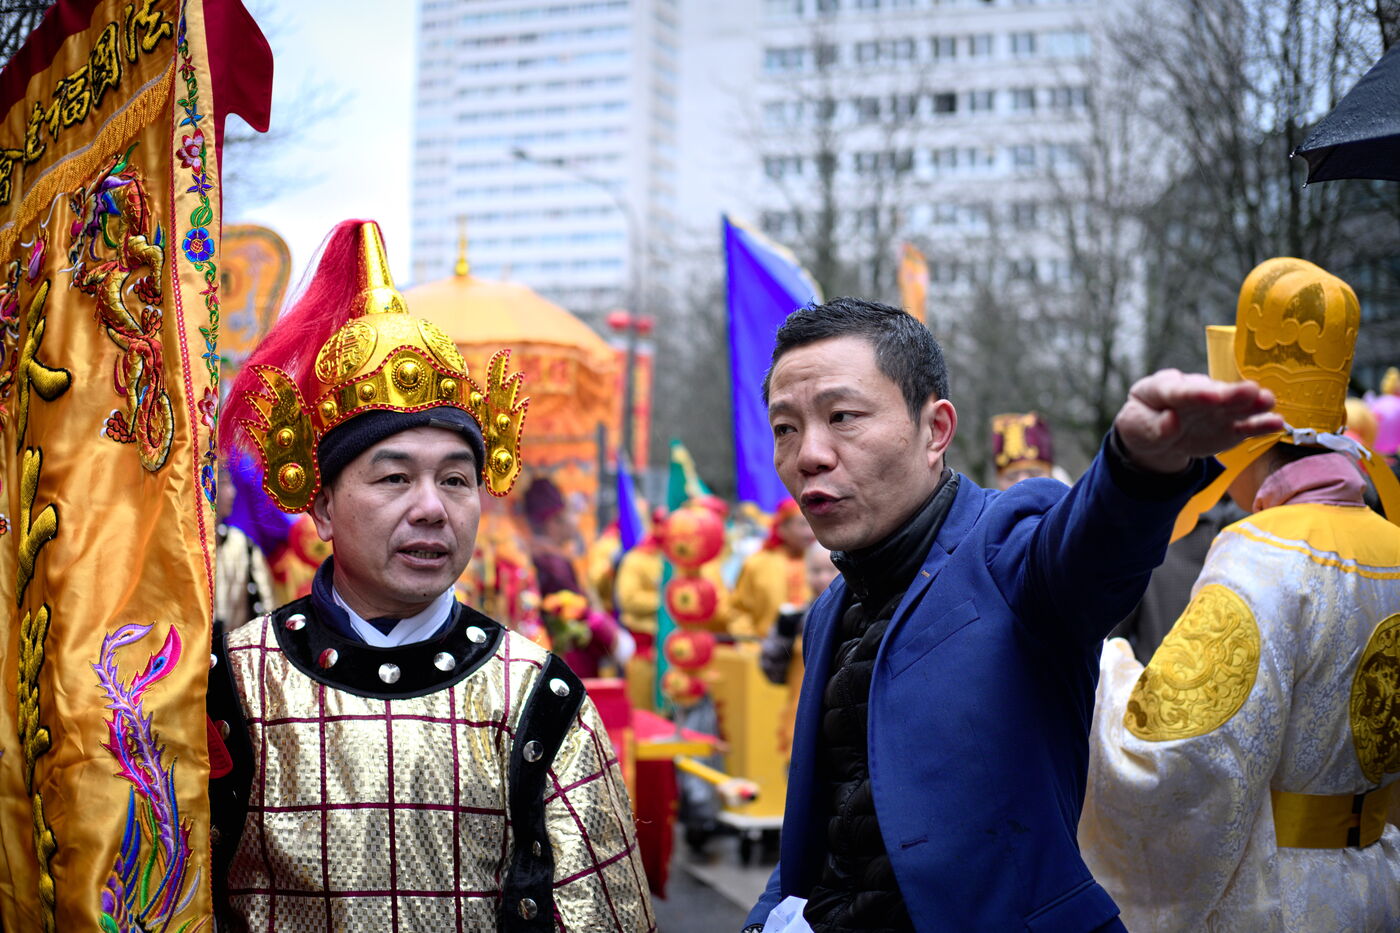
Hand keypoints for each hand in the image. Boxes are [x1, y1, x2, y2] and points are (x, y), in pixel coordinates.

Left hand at [1113, 369, 1282, 473]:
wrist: (1156, 437)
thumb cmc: (1143, 425)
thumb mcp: (1136, 427)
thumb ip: (1154, 427)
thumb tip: (1172, 421)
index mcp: (1164, 388)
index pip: (1180, 390)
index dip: (1196, 393)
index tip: (1212, 396)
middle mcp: (1195, 392)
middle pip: (1213, 393)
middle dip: (1230, 394)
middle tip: (1250, 392)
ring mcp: (1215, 408)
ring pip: (1234, 405)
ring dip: (1251, 404)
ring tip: (1267, 401)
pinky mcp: (1229, 426)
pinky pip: (1245, 425)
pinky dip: (1260, 425)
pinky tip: (1276, 423)